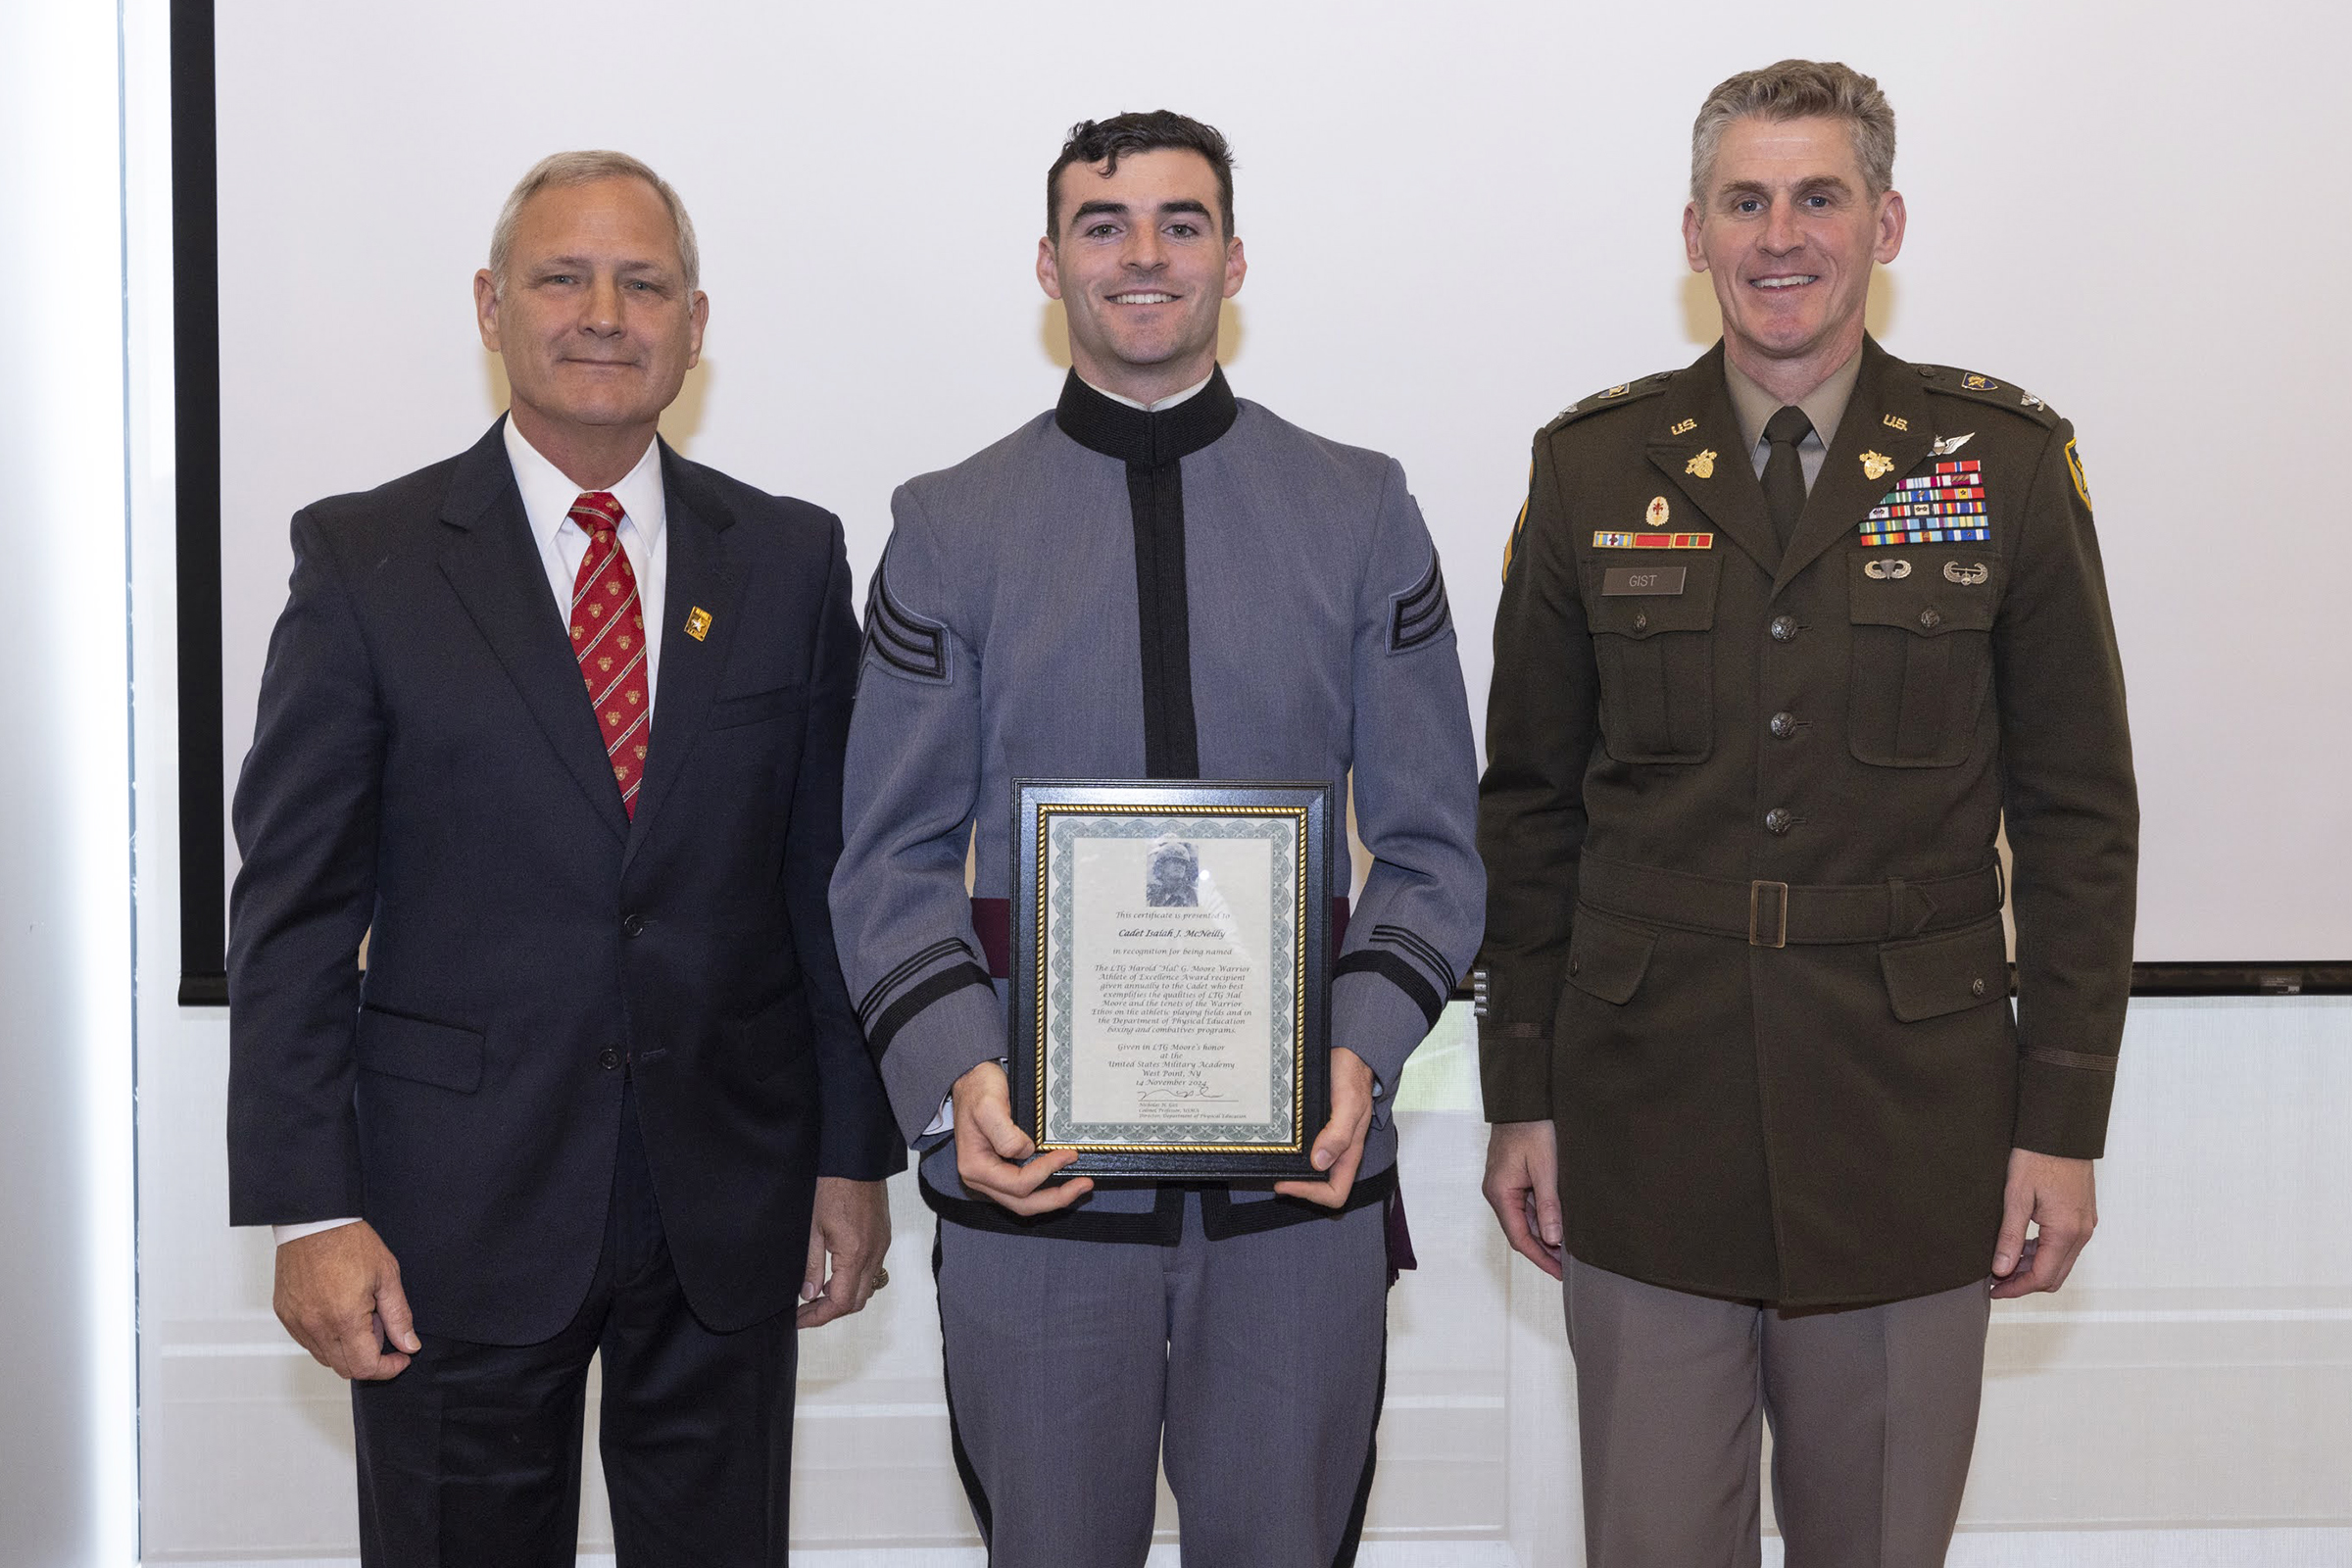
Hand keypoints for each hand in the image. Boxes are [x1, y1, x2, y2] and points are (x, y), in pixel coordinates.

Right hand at [273, 1220, 419, 1379]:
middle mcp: (316, 1327)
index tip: (400, 1358)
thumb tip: (409, 1345)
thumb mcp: (386, 1276)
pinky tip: (339, 1313)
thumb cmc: (349, 1242)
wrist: (314, 1222)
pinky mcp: (285, 1315)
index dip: (388, 1368)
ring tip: (361, 1316)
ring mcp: (297, 1323)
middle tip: (383, 1331)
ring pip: (325, 1357)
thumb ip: (398, 1316)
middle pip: (345, 1368)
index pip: (366, 1367)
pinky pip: (308, 1341)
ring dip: (347, 1350)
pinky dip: (327, 1338)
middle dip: (370, 1359)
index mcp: (344, 1320)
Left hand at [798, 1176, 892, 1327]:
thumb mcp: (812, 1229)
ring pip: (867, 1288)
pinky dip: (854, 1280)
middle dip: (831, 1311)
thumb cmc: (832, 1188)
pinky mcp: (883, 1237)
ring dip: (844, 1297)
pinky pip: (872, 1271)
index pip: (840, 1302)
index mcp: (855, 1254)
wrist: (856, 1161)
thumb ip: (812, 1266)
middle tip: (805, 1310)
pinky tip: (835, 1273)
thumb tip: (808, 1294)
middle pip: (857, 1301)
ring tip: (817, 1294)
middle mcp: (874, 1254)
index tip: (800, 1319)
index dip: (818, 1316)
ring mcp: (882, 1246)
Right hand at [952, 1061, 1093, 1214]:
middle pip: (1023, 1204)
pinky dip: (1046, 1188)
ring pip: (1026, 1202)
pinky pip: (1025, 1190)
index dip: (1046, 1172)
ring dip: (1054, 1197)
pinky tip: (1063, 1178)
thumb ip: (1005, 1133)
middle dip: (1057, 1198)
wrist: (972, 1080)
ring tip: (1079, 1185)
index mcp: (976, 1167)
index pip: (1017, 1183)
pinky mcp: (1002, 1171)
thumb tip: (1026, 1151)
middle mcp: (982, 1178)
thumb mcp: (988, 1105)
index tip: (1068, 1155)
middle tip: (1084, 1184)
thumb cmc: (978, 1090)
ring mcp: (992, 1177)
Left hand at [1275, 1048, 1374, 1208]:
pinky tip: (1277, 1142)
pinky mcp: (1316, 1128)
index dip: (1311, 1194)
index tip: (1286, 1182)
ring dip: (1291, 1170)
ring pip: (1310, 1169)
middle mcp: (1337, 1150)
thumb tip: (1319, 1162)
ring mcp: (1326, 1140)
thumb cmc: (1353, 1076)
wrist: (1349, 1053)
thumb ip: (1339, 1134)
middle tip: (1273, 1173)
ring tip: (1272, 1160)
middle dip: (1296, 1185)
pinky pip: (1304, 1149)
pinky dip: (1290, 1151)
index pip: (1335, 1193)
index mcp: (1349, 1152)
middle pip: (1319, 1186)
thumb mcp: (1349, 1103)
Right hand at [1481, 1120, 1563, 1278]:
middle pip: (1521, 1231)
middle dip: (1545, 1250)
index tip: (1560, 1273)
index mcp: (1500, 1193)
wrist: (1524, 1099)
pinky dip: (1543, 1217)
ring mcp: (1504, 1185)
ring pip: (1525, 1219)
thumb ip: (1549, 1205)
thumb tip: (1554, 1239)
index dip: (1541, 1258)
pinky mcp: (1513, 1178)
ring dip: (1545, 1234)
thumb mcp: (1545, 1168)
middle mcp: (1498, 1192)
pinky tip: (1561, 1224)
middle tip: (1570, 1266)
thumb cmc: (1532, 1129)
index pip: (1519, 1237)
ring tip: (1569, 1249)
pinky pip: (1527, 1205)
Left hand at [1991, 1147, 2096, 1298]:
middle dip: (2025, 1283)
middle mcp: (2082, 1233)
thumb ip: (2010, 1236)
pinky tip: (2020, 1247)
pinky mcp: (2082, 1216)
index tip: (1994, 1290)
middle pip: (2054, 1275)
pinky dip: (2043, 1253)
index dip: (2016, 1288)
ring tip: (2003, 1264)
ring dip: (2033, 1268)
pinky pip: (2064, 1246)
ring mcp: (2085, 1224)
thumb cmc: (2038, 1157)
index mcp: (2066, 1231)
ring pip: (2060, 1262)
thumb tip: (2002, 1270)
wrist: (2061, 1131)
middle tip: (1995, 1281)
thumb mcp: (2016, 1196)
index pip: (2043, 1276)